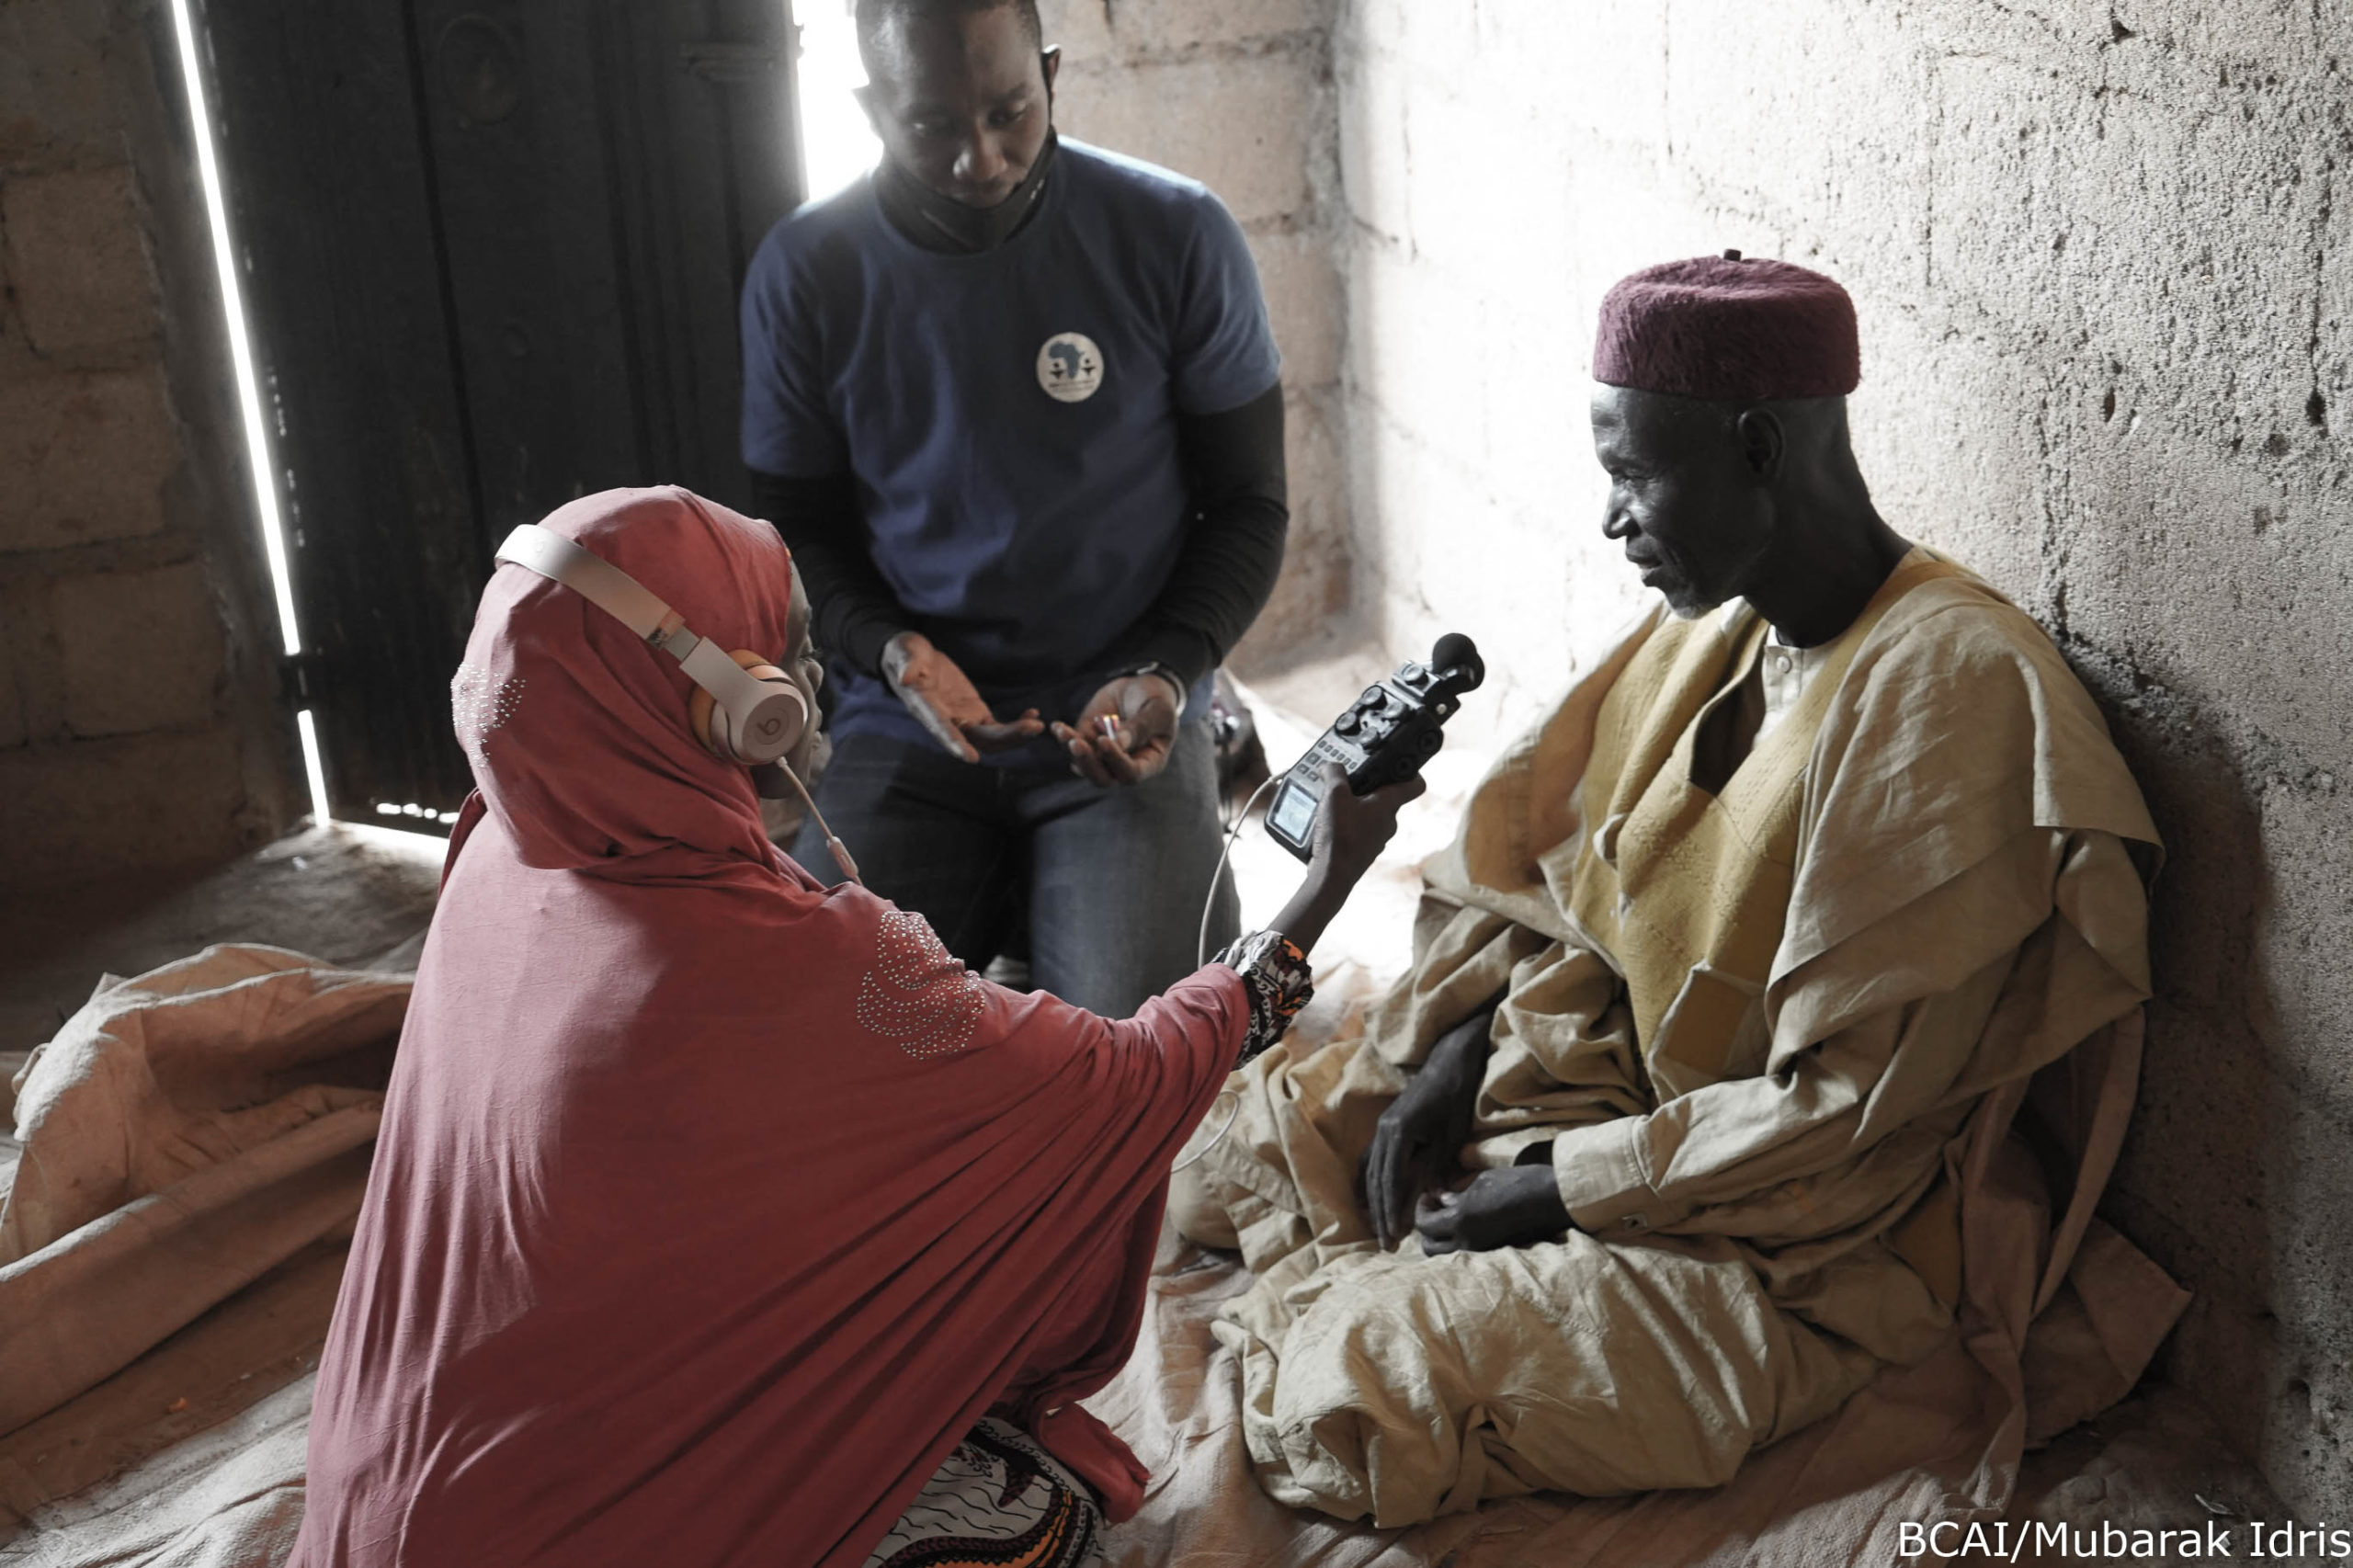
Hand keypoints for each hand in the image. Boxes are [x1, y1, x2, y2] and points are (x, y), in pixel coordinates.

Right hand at [882, 631, 1044, 761]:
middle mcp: (946, 721)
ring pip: (991, 739)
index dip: (955, 743)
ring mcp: (962, 720)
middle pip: (976, 739)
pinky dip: (1016, 726)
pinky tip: (1033, 715)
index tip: (971, 757)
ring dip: (1015, 736)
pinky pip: (998, 729)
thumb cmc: (905, 654)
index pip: (941, 729)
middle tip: (1032, 728)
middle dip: (1005, 738)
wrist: (913, 658)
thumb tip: (906, 677)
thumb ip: (906, 663)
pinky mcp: (975, 714)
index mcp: (925, 708)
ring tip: (1038, 724)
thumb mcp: (903, 652)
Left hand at [1051, 673, 1181, 786]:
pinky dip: (1064, 738)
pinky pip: (1073, 747)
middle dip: (1087, 764)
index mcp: (1148, 763)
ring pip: (1083, 765)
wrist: (1142, 687)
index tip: (1104, 740)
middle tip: (1077, 744)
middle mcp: (1123, 765)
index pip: (1130, 773)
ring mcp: (1103, 755)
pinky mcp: (1087, 741)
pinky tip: (1058, 727)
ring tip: (1063, 732)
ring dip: (1071, 750)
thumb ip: (1140, 727)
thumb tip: (1117, 743)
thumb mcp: (1157, 711)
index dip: (1116, 761)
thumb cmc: (1157, 701)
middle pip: (1103, 778)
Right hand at [1306, 763, 1424, 887]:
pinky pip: (1361, 829)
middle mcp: (1389, 821)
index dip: (1410, 770)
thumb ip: (1334, 774)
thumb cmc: (1340, 836)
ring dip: (1355, 806)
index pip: (1415, 784)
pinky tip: (1329, 822)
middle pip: (1386, 797)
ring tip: (1333, 803)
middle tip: (1349, 782)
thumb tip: (1331, 766)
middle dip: (1368, 787)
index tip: (1397, 764)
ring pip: (1371, 814)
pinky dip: (1348, 823)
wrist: (1332, 875)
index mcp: (1389, 804)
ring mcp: (1378, 838)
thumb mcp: (1334, 795)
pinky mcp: (1365, 849)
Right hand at [1362, 1004, 1491, 1248]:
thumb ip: (1438, 1167)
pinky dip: (1368, 1181)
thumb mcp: (1451, 1136)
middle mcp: (1382, 1131)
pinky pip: (1370, 1159)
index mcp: (1397, 1133)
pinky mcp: (1386, 1127)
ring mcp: (1381, 1128)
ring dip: (1372, 1200)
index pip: (1389, 1181)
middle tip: (1385, 1243)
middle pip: (1375, 1180)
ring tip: (1375, 1227)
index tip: (1393, 1236)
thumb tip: (1431, 1199)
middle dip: (1379, 1213)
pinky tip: (1367, 1198)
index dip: (1390, 1211)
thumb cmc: (1454, 1097)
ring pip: (1369, 1171)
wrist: (1448, 1063)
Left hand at [1414, 1164, 1571, 1254]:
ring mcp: (1481, 1250)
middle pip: (1429, 1247)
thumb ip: (1459, 1195)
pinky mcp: (1494, 1252)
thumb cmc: (1517, 1182)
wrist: (1551, 1198)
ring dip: (1439, 1239)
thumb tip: (1445, 1201)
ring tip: (1449, 1218)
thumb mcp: (1483, 1181)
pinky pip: (1464, 1254)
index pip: (1424, 1225)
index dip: (1421, 1209)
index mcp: (1462, 1220)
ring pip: (1445, 1256)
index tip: (1429, 1196)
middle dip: (1426, 1228)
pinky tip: (1467, 1224)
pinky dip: (1457, 1242)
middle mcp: (1468, 1240)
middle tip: (1435, 1208)